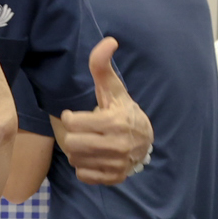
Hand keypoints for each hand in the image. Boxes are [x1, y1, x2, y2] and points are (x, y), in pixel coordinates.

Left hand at [56, 37, 154, 184]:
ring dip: (78, 152)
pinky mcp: (115, 178)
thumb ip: (102, 66)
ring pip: (76, 161)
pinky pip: (84, 176)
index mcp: (115, 122)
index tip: (78, 116)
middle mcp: (117, 146)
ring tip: (89, 143)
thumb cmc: (123, 109)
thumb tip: (109, 40)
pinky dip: (85, 168)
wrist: (146, 139)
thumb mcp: (113, 89)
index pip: (73, 123)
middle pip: (71, 145)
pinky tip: (94, 157)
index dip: (71, 118)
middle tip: (82, 131)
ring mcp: (117, 164)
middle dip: (73, 136)